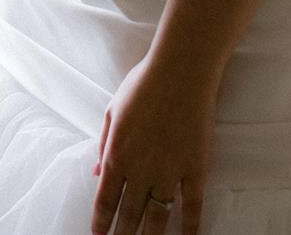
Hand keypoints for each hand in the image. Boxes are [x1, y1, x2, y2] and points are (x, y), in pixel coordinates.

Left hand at [90, 53, 215, 234]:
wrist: (180, 72)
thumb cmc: (142, 85)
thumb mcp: (112, 111)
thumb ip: (104, 145)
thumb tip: (95, 172)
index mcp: (117, 155)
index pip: (105, 199)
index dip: (101, 221)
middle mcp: (140, 170)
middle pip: (130, 214)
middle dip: (122, 234)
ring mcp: (169, 172)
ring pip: (158, 216)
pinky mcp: (195, 169)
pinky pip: (192, 206)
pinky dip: (189, 227)